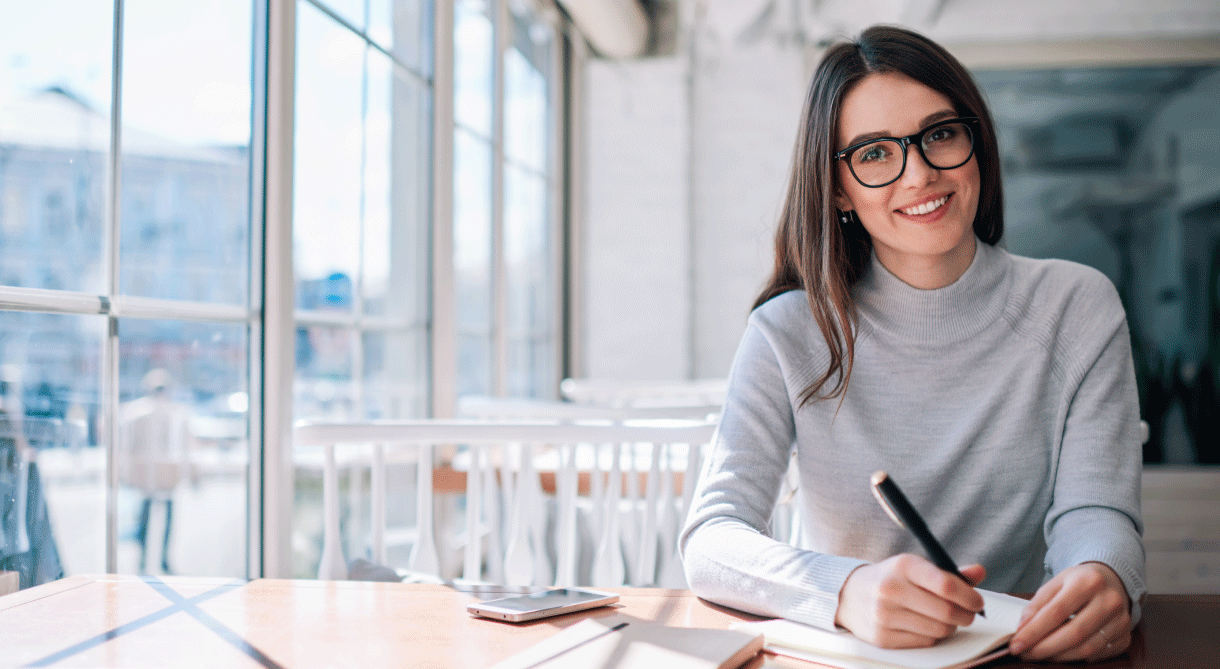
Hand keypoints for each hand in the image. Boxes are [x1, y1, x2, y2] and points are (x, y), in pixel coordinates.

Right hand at [835, 554, 986, 647]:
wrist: (850, 595)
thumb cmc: (891, 579)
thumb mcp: (916, 567)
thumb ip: (949, 572)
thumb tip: (979, 572)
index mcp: (903, 566)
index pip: (946, 585)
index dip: (969, 596)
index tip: (977, 602)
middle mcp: (891, 589)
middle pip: (946, 612)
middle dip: (965, 615)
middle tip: (967, 614)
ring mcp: (884, 615)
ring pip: (939, 630)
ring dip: (950, 627)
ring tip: (943, 618)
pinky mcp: (882, 638)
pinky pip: (925, 643)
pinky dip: (932, 637)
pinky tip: (926, 625)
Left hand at [1009, 562, 1130, 661]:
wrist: (1112, 579)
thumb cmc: (1080, 581)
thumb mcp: (1057, 582)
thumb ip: (1038, 603)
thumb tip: (1022, 628)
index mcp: (1088, 582)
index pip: (1056, 612)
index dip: (1034, 631)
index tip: (1016, 644)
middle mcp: (1109, 601)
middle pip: (1074, 633)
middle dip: (1045, 648)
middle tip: (1025, 653)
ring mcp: (1121, 621)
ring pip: (1088, 648)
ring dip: (1059, 656)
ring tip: (1040, 654)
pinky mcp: (1126, 636)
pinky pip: (1100, 654)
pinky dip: (1078, 657)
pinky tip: (1063, 653)